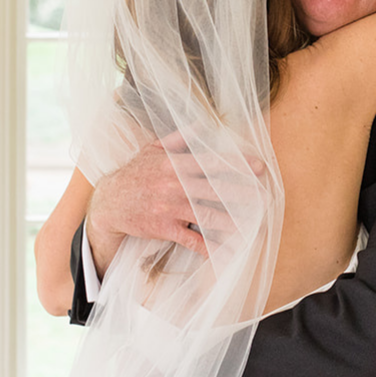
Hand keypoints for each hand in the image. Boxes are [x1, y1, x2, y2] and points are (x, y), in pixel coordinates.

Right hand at [84, 133, 262, 276]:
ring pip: (208, 215)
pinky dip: (209, 248)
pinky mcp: (166, 228)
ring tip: (254, 224)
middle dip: (244, 193)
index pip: (212, 162)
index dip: (238, 164)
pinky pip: (192, 240)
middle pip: (216, 189)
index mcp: (175, 164)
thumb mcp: (153, 150)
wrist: (109, 203)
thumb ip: (179, 138)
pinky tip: (226, 252)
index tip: (260, 166)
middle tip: (266, 197)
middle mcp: (175, 185)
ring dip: (233, 221)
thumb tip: (202, 124)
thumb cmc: (135, 174)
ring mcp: (171, 208)